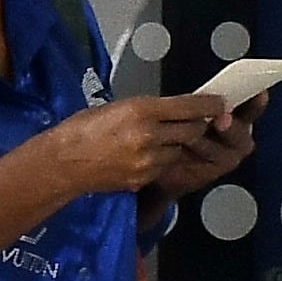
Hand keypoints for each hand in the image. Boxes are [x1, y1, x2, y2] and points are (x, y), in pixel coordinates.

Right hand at [42, 95, 238, 201]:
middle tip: (192, 122)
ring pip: (180, 150)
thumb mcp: (115, 108)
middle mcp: (149, 134)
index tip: (220, 103)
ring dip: (176, 145)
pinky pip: (164, 166)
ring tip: (157, 141)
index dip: (210, 104)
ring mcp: (148, 159)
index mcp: (140, 110)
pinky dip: (160, 160)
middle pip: (193, 130)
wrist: (61, 163)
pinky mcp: (144, 177)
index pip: (189, 106)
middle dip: (195, 126)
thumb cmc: (82, 128)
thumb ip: (147, 110)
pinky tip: (142, 156)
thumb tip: (176, 109)